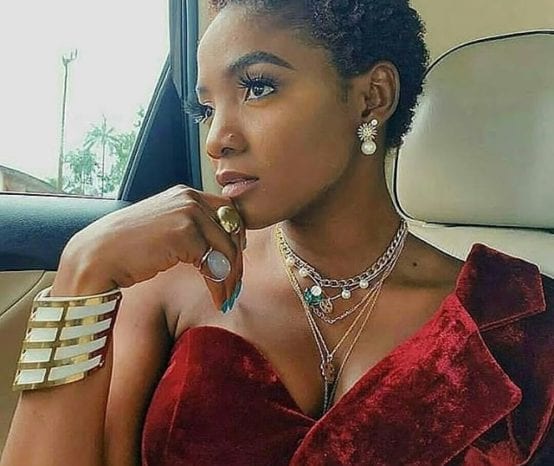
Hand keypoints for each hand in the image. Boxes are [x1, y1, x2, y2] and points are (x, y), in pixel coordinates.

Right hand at [61, 184, 244, 310]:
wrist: (97, 256)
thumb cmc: (127, 248)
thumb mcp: (163, 227)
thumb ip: (189, 227)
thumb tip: (218, 246)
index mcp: (185, 194)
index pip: (228, 212)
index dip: (236, 237)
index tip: (235, 261)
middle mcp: (190, 199)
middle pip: (234, 230)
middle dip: (237, 261)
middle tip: (235, 287)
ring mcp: (189, 214)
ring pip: (227, 249)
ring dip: (230, 279)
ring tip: (227, 299)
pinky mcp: (186, 234)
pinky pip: (215, 264)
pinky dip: (218, 286)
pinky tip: (217, 300)